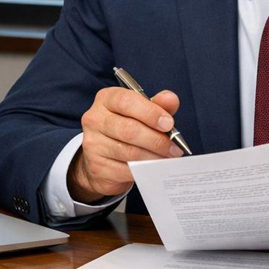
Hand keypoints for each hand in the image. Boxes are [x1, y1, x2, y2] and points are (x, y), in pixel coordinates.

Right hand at [68, 87, 181, 202]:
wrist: (104, 158)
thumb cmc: (126, 128)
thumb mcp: (141, 112)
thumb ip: (158, 104)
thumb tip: (171, 99)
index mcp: (106, 99)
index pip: (126, 101)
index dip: (150, 112)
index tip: (169, 123)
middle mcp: (95, 119)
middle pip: (129, 129)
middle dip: (157, 140)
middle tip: (174, 147)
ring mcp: (93, 144)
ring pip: (130, 152)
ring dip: (154, 156)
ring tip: (169, 158)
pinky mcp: (97, 167)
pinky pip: (126, 170)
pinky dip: (145, 169)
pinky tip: (155, 167)